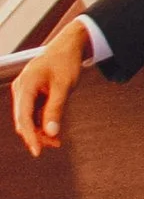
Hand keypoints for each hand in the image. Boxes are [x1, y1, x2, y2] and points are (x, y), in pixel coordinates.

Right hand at [11, 20, 90, 156]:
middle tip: (55, 145)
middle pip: (23, 120)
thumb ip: (56, 109)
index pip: (24, 118)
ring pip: (28, 118)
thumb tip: (51, 132)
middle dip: (36, 135)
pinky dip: (42, 122)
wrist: (67, 47)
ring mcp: (24, 91)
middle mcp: (20, 89)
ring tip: (57, 141)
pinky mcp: (30, 94)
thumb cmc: (66, 63)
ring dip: (40, 130)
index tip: (38, 151)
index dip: (30, 136)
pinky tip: (54, 132)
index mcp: (25, 86)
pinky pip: (33, 112)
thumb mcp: (64, 86)